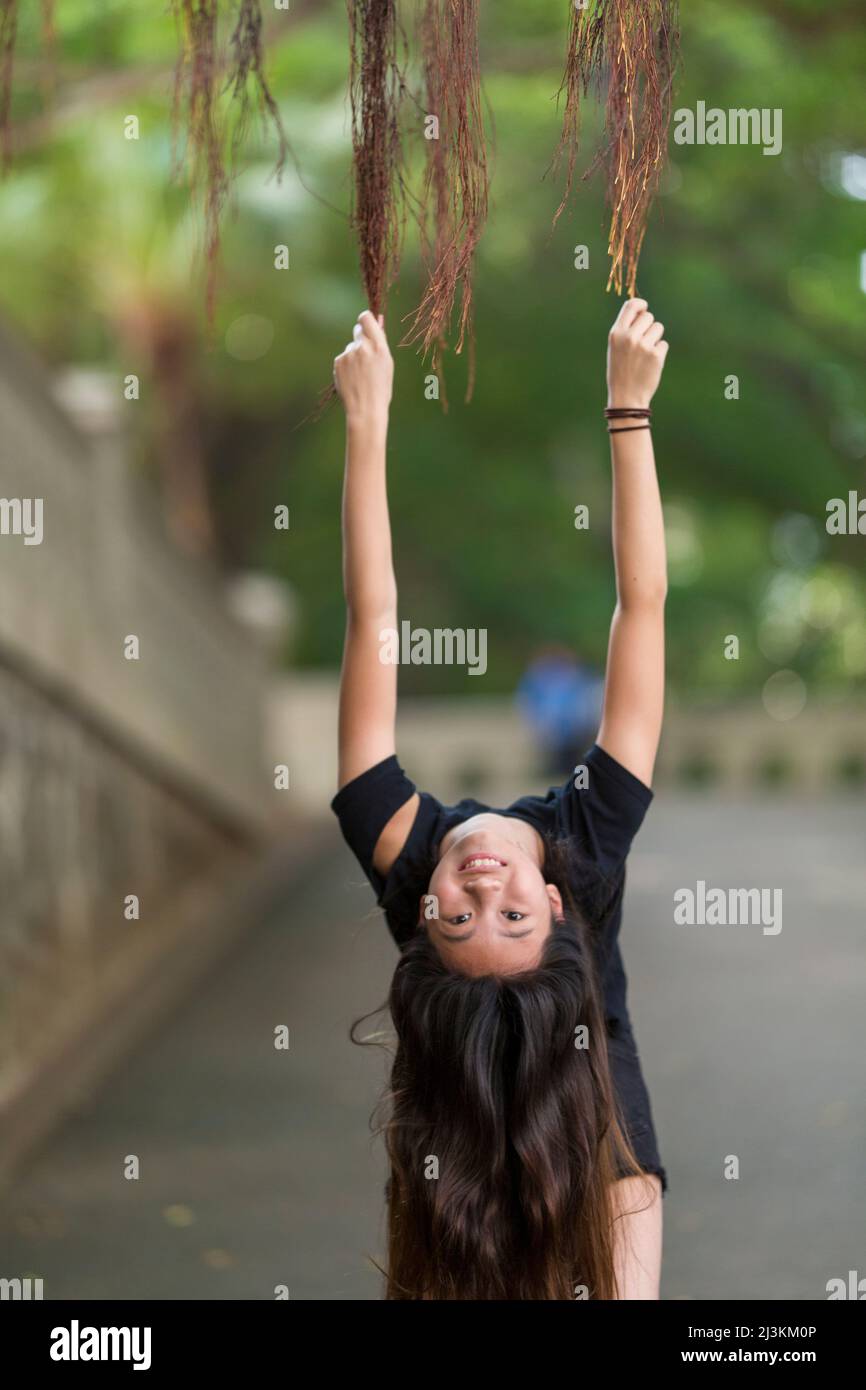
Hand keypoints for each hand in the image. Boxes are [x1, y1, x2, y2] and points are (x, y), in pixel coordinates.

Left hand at [333, 310, 392, 425]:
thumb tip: (379, 319)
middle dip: (361, 337)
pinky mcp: (338, 362)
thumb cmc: (381, 388)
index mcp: (379, 347)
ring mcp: (348, 354)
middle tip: (366, 354)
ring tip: (361, 374)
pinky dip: (347, 365)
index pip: (366, 318)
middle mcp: (362, 348)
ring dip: (355, 354)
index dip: (366, 320)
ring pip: (351, 346)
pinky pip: (343, 357)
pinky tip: (353, 378)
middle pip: (357, 329)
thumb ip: (381, 341)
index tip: (368, 326)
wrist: (365, 409)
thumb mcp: (387, 363)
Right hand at [606, 298, 668, 408]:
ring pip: (658, 328)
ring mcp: (643, 345)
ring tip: (646, 354)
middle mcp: (629, 337)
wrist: (626, 397)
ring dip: (655, 338)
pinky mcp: (656, 355)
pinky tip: (650, 363)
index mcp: (616, 333)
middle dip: (649, 326)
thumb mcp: (615, 348)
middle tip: (643, 342)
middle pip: (648, 316)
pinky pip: (664, 344)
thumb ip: (626, 330)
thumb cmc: (620, 372)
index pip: (631, 305)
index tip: (644, 309)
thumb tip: (643, 311)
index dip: (640, 305)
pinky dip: (660, 352)